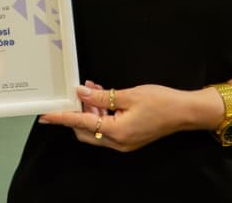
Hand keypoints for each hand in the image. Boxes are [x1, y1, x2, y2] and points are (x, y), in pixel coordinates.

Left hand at [39, 82, 203, 152]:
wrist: (185, 111)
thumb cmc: (161, 101)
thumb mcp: (128, 94)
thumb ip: (101, 96)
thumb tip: (80, 93)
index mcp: (116, 132)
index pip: (81, 124)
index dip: (62, 118)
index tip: (45, 116)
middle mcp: (117, 142)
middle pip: (85, 130)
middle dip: (77, 112)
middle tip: (75, 93)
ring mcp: (124, 142)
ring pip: (95, 130)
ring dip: (90, 111)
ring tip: (91, 89)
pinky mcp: (129, 138)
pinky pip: (107, 128)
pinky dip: (101, 114)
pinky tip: (102, 96)